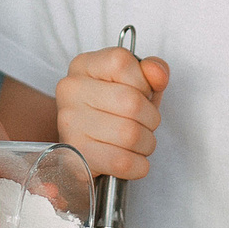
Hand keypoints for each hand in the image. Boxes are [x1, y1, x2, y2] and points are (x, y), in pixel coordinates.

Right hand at [53, 46, 168, 178]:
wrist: (83, 144)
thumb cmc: (111, 111)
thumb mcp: (134, 84)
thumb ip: (151, 71)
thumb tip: (158, 74)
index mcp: (84, 66)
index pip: (121, 62)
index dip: (143, 82)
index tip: (142, 94)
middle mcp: (71, 90)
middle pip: (131, 102)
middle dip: (151, 119)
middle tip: (145, 124)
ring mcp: (70, 123)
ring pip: (130, 135)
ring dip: (147, 144)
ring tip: (139, 143)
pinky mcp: (77, 154)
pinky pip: (122, 162)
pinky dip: (139, 166)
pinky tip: (134, 160)